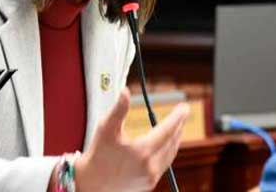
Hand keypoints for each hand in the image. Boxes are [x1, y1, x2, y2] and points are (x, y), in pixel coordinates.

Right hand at [73, 87, 188, 191]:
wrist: (92, 183)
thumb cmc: (98, 155)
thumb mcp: (106, 129)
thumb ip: (119, 109)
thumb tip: (125, 92)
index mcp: (142, 151)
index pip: (167, 130)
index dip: (177, 117)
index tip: (184, 108)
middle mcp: (150, 166)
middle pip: (172, 142)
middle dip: (179, 126)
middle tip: (182, 114)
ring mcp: (151, 176)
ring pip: (170, 154)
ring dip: (175, 139)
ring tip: (177, 128)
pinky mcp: (149, 184)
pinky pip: (164, 165)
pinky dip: (168, 152)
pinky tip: (165, 145)